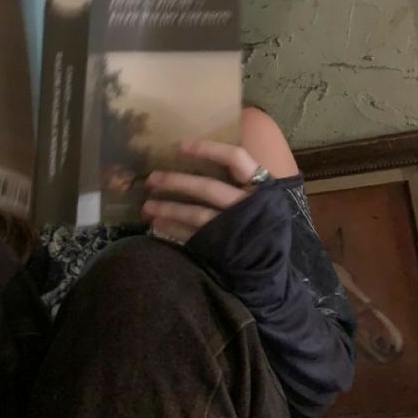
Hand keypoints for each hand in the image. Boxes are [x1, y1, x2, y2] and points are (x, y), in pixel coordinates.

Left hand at [142, 138, 260, 243]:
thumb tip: (207, 157)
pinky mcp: (222, 247)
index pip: (235, 158)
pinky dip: (174, 229)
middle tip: (151, 178)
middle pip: (208, 187)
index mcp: (261, 188)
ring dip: (169, 208)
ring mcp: (234, 228)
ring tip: (147, 206)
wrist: (271, 271)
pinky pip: (193, 236)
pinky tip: (157, 225)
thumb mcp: (265, 201)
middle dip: (177, 181)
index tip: (180, 146)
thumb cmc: (264, 227)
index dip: (208, 149)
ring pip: (197, 214)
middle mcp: (247, 205)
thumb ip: (244, 181)